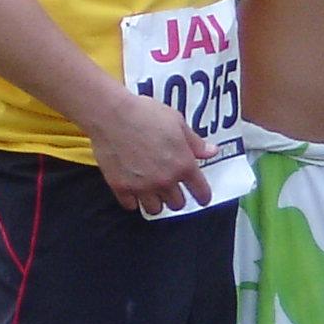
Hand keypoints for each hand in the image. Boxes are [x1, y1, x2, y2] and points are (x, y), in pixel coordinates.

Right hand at [89, 91, 218, 215]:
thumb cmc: (145, 113)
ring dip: (157, 202)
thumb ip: (195, 142)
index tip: (202, 198)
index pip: (201, 191)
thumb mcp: (177, 122)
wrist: (111, 114)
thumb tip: (211, 151)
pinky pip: (131, 206)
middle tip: (173, 189)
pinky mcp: (121, 187)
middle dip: (177, 197)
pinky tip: (134, 191)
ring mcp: (142, 186)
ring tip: (153, 192)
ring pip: (155, 209)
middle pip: (177, 204)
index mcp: (183, 164)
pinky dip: (134, 201)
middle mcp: (165, 180)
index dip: (204, 196)